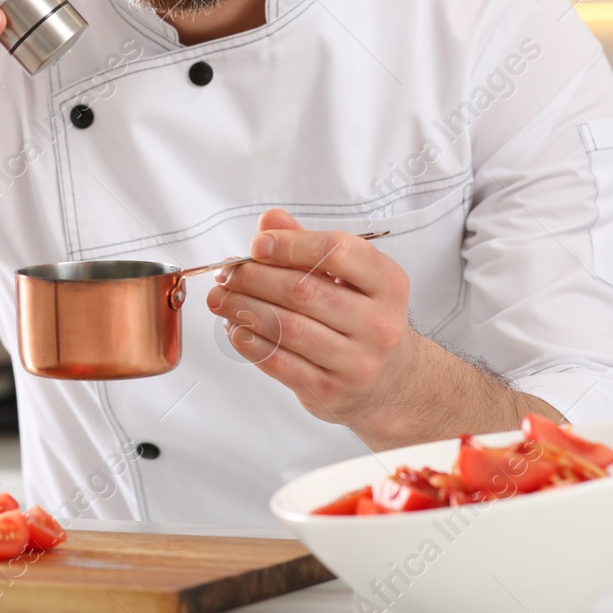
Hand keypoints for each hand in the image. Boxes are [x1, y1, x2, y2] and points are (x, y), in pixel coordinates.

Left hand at [205, 208, 418, 439]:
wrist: (392, 382)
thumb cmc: (364, 318)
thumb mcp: (351, 277)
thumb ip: (309, 245)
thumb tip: (269, 222)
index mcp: (387, 283)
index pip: (337, 252)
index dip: (291, 244)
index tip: (257, 244)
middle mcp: (379, 323)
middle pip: (304, 291)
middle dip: (255, 278)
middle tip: (227, 274)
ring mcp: (357, 361)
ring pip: (288, 328)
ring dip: (244, 309)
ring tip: (220, 299)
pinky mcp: (331, 390)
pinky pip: (280, 363)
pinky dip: (250, 343)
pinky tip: (235, 328)